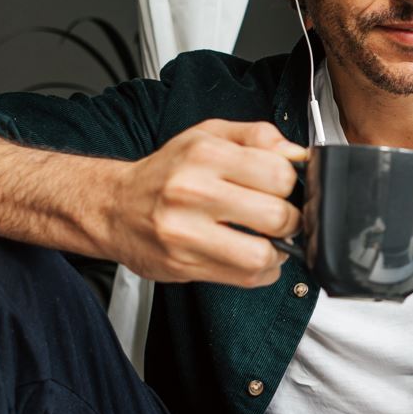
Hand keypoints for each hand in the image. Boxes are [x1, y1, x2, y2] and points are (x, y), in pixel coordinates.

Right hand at [109, 120, 306, 287]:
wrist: (113, 206)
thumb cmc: (167, 172)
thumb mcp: (209, 136)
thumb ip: (258, 137)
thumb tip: (298, 155)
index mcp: (205, 155)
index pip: (279, 174)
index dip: (292, 184)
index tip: (285, 189)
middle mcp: (193, 192)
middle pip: (276, 216)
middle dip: (290, 220)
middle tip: (281, 217)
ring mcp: (186, 232)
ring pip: (261, 255)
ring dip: (278, 252)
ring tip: (269, 240)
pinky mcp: (184, 264)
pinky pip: (244, 277)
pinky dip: (261, 271)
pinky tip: (251, 255)